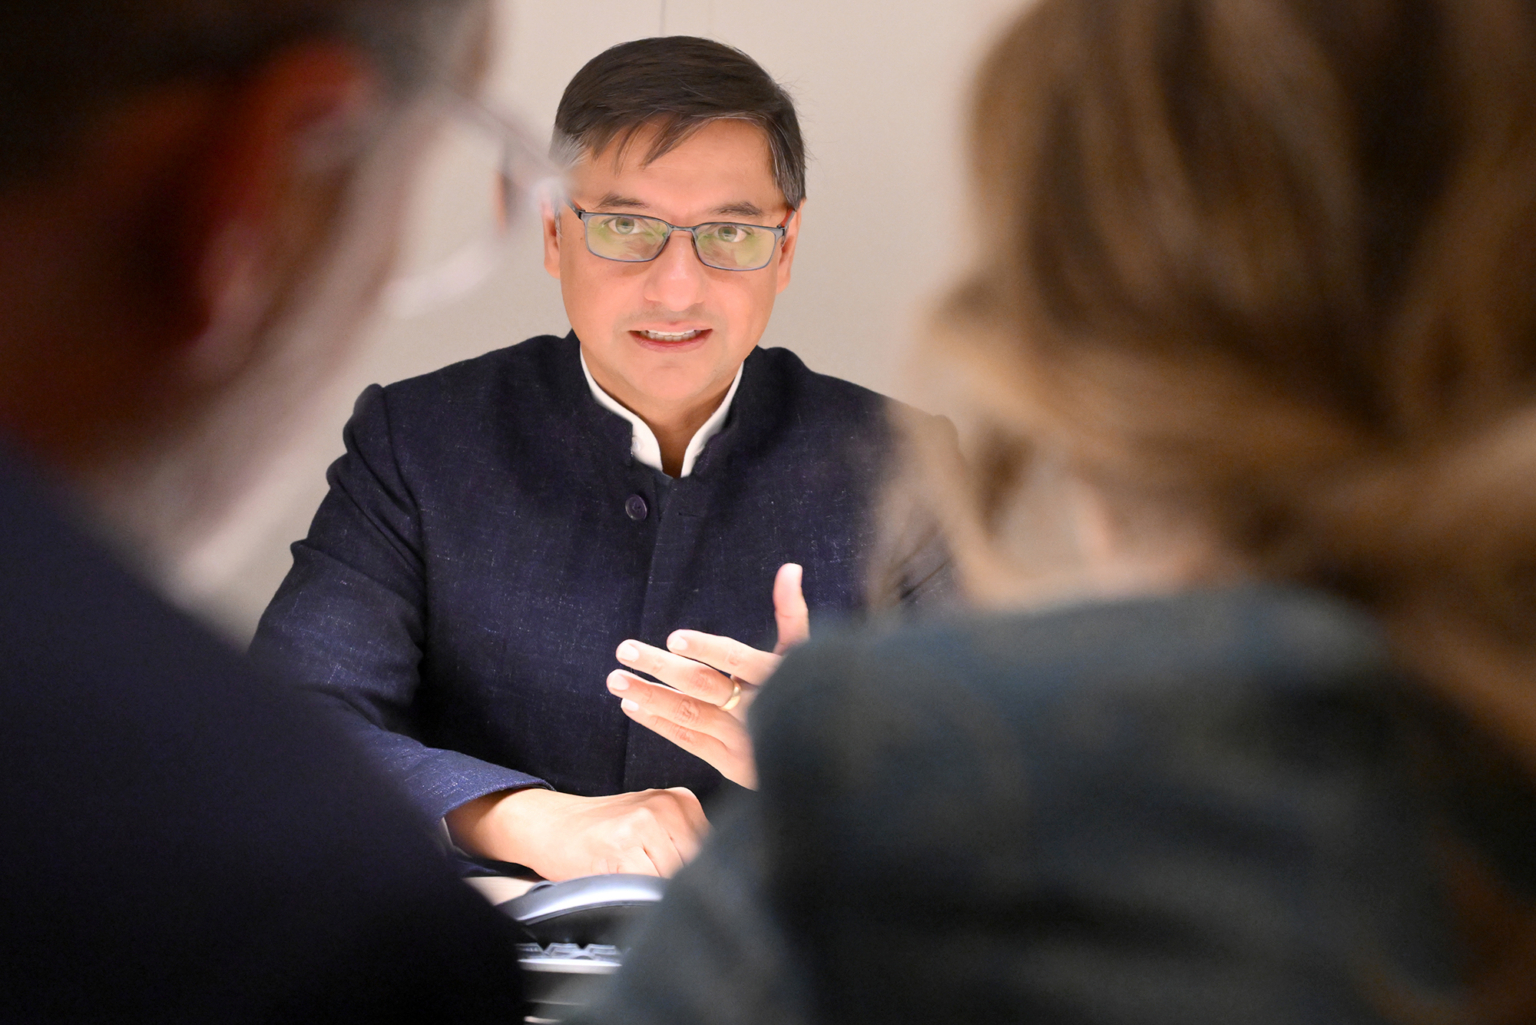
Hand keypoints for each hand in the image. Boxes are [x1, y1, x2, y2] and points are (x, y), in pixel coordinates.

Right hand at [444, 786, 707, 879]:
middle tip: (652, 886)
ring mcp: (646, 822)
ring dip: (659, 894)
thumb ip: (684, 845)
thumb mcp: (652, 825)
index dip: (702, 878)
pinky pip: (648, 887)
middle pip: (699, 867)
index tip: (685, 888)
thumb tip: (718, 885)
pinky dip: (637, 896)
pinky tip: (620, 883)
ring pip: (676, 879)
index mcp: (683, 800)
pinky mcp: (623, 846)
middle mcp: (669, 805)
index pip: (715, 853)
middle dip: (682, 887)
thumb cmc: (604, 833)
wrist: (551, 824)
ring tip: (634, 882)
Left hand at [608, 563, 809, 788]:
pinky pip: (689, 740)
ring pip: (690, 714)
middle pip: (704, 686)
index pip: (739, 659)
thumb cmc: (807, 694)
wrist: (821, 759)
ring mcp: (743, 740)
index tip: (674, 638)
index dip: (707, 649)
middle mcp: (758, 710)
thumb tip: (789, 568)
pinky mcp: (730, 763)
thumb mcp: (806, 655)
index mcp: (776, 677)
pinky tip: (632, 706)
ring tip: (616, 679)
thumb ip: (792, 614)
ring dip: (649, 696)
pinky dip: (659, 723)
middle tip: (624, 649)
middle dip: (661, 667)